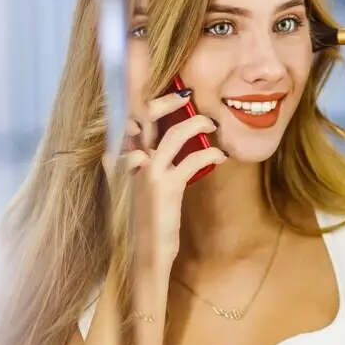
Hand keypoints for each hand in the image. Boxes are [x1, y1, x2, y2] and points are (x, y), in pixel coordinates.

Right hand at [122, 92, 226, 270]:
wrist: (147, 250)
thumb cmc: (151, 216)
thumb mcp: (148, 185)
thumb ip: (155, 161)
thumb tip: (175, 137)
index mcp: (123, 157)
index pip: (131, 119)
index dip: (149, 102)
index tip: (172, 95)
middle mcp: (130, 160)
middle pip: (146, 117)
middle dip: (168, 102)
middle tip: (189, 96)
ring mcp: (147, 173)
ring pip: (173, 135)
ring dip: (196, 124)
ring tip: (212, 124)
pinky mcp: (165, 187)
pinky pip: (191, 160)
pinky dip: (210, 154)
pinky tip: (220, 155)